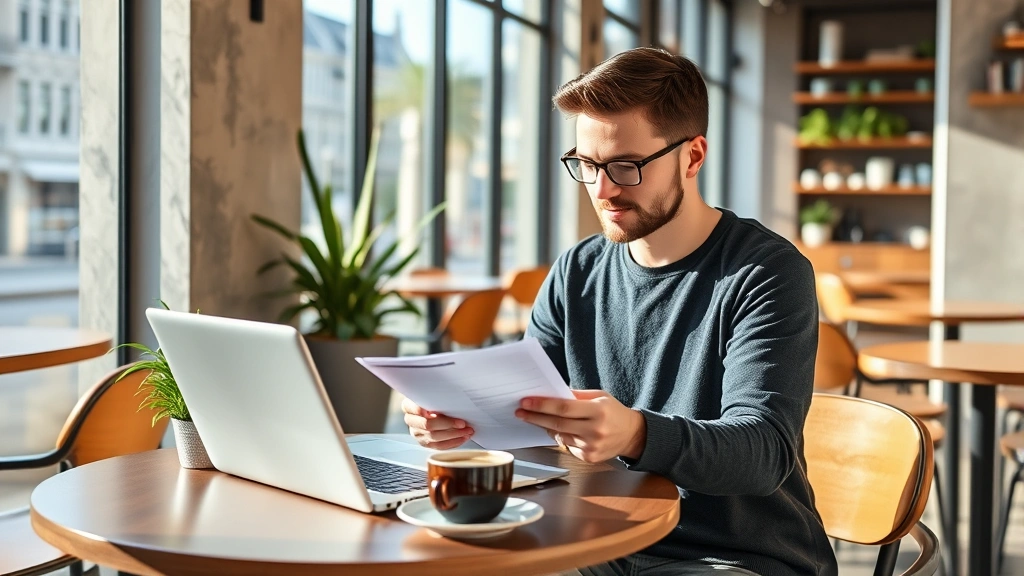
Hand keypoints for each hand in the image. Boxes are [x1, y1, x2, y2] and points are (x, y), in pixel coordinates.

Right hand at [402, 397, 474, 449]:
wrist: (430, 407)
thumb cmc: (433, 398)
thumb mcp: (432, 393)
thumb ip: (436, 396)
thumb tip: (452, 396)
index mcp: (408, 406)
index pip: (416, 408)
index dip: (426, 411)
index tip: (439, 410)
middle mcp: (411, 421)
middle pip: (428, 425)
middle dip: (448, 424)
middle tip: (462, 423)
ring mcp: (417, 433)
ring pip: (435, 438)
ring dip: (454, 435)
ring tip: (467, 431)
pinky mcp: (425, 443)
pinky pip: (439, 446)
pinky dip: (453, 442)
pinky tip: (463, 437)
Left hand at [514, 390, 646, 462]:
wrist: (633, 435)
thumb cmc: (613, 412)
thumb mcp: (599, 396)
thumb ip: (576, 396)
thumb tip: (551, 393)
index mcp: (598, 411)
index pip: (564, 408)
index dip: (543, 405)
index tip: (526, 402)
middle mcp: (595, 430)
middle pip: (558, 423)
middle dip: (536, 417)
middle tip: (520, 411)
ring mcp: (592, 447)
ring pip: (560, 436)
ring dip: (545, 427)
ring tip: (534, 418)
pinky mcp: (589, 458)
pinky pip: (567, 446)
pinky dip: (561, 437)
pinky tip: (559, 430)